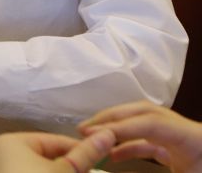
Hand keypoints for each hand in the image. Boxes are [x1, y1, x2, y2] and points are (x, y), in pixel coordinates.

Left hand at [0, 129, 115, 172]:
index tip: (103, 162)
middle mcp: (2, 156)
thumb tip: (107, 134)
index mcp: (12, 143)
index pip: (55, 141)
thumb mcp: (66, 172)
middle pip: (48, 158)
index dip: (81, 150)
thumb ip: (85, 155)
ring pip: (41, 172)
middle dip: (72, 168)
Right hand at [80, 101, 201, 172]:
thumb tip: (113, 159)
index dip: (118, 128)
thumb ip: (150, 164)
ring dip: (119, 129)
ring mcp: (185, 141)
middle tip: (84, 129)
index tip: (90, 135)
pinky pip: (151, 141)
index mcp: (193, 139)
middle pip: (145, 112)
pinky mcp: (183, 152)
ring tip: (93, 137)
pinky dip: (130, 145)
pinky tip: (112, 156)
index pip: (149, 123)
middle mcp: (188, 133)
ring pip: (146, 123)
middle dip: (113, 118)